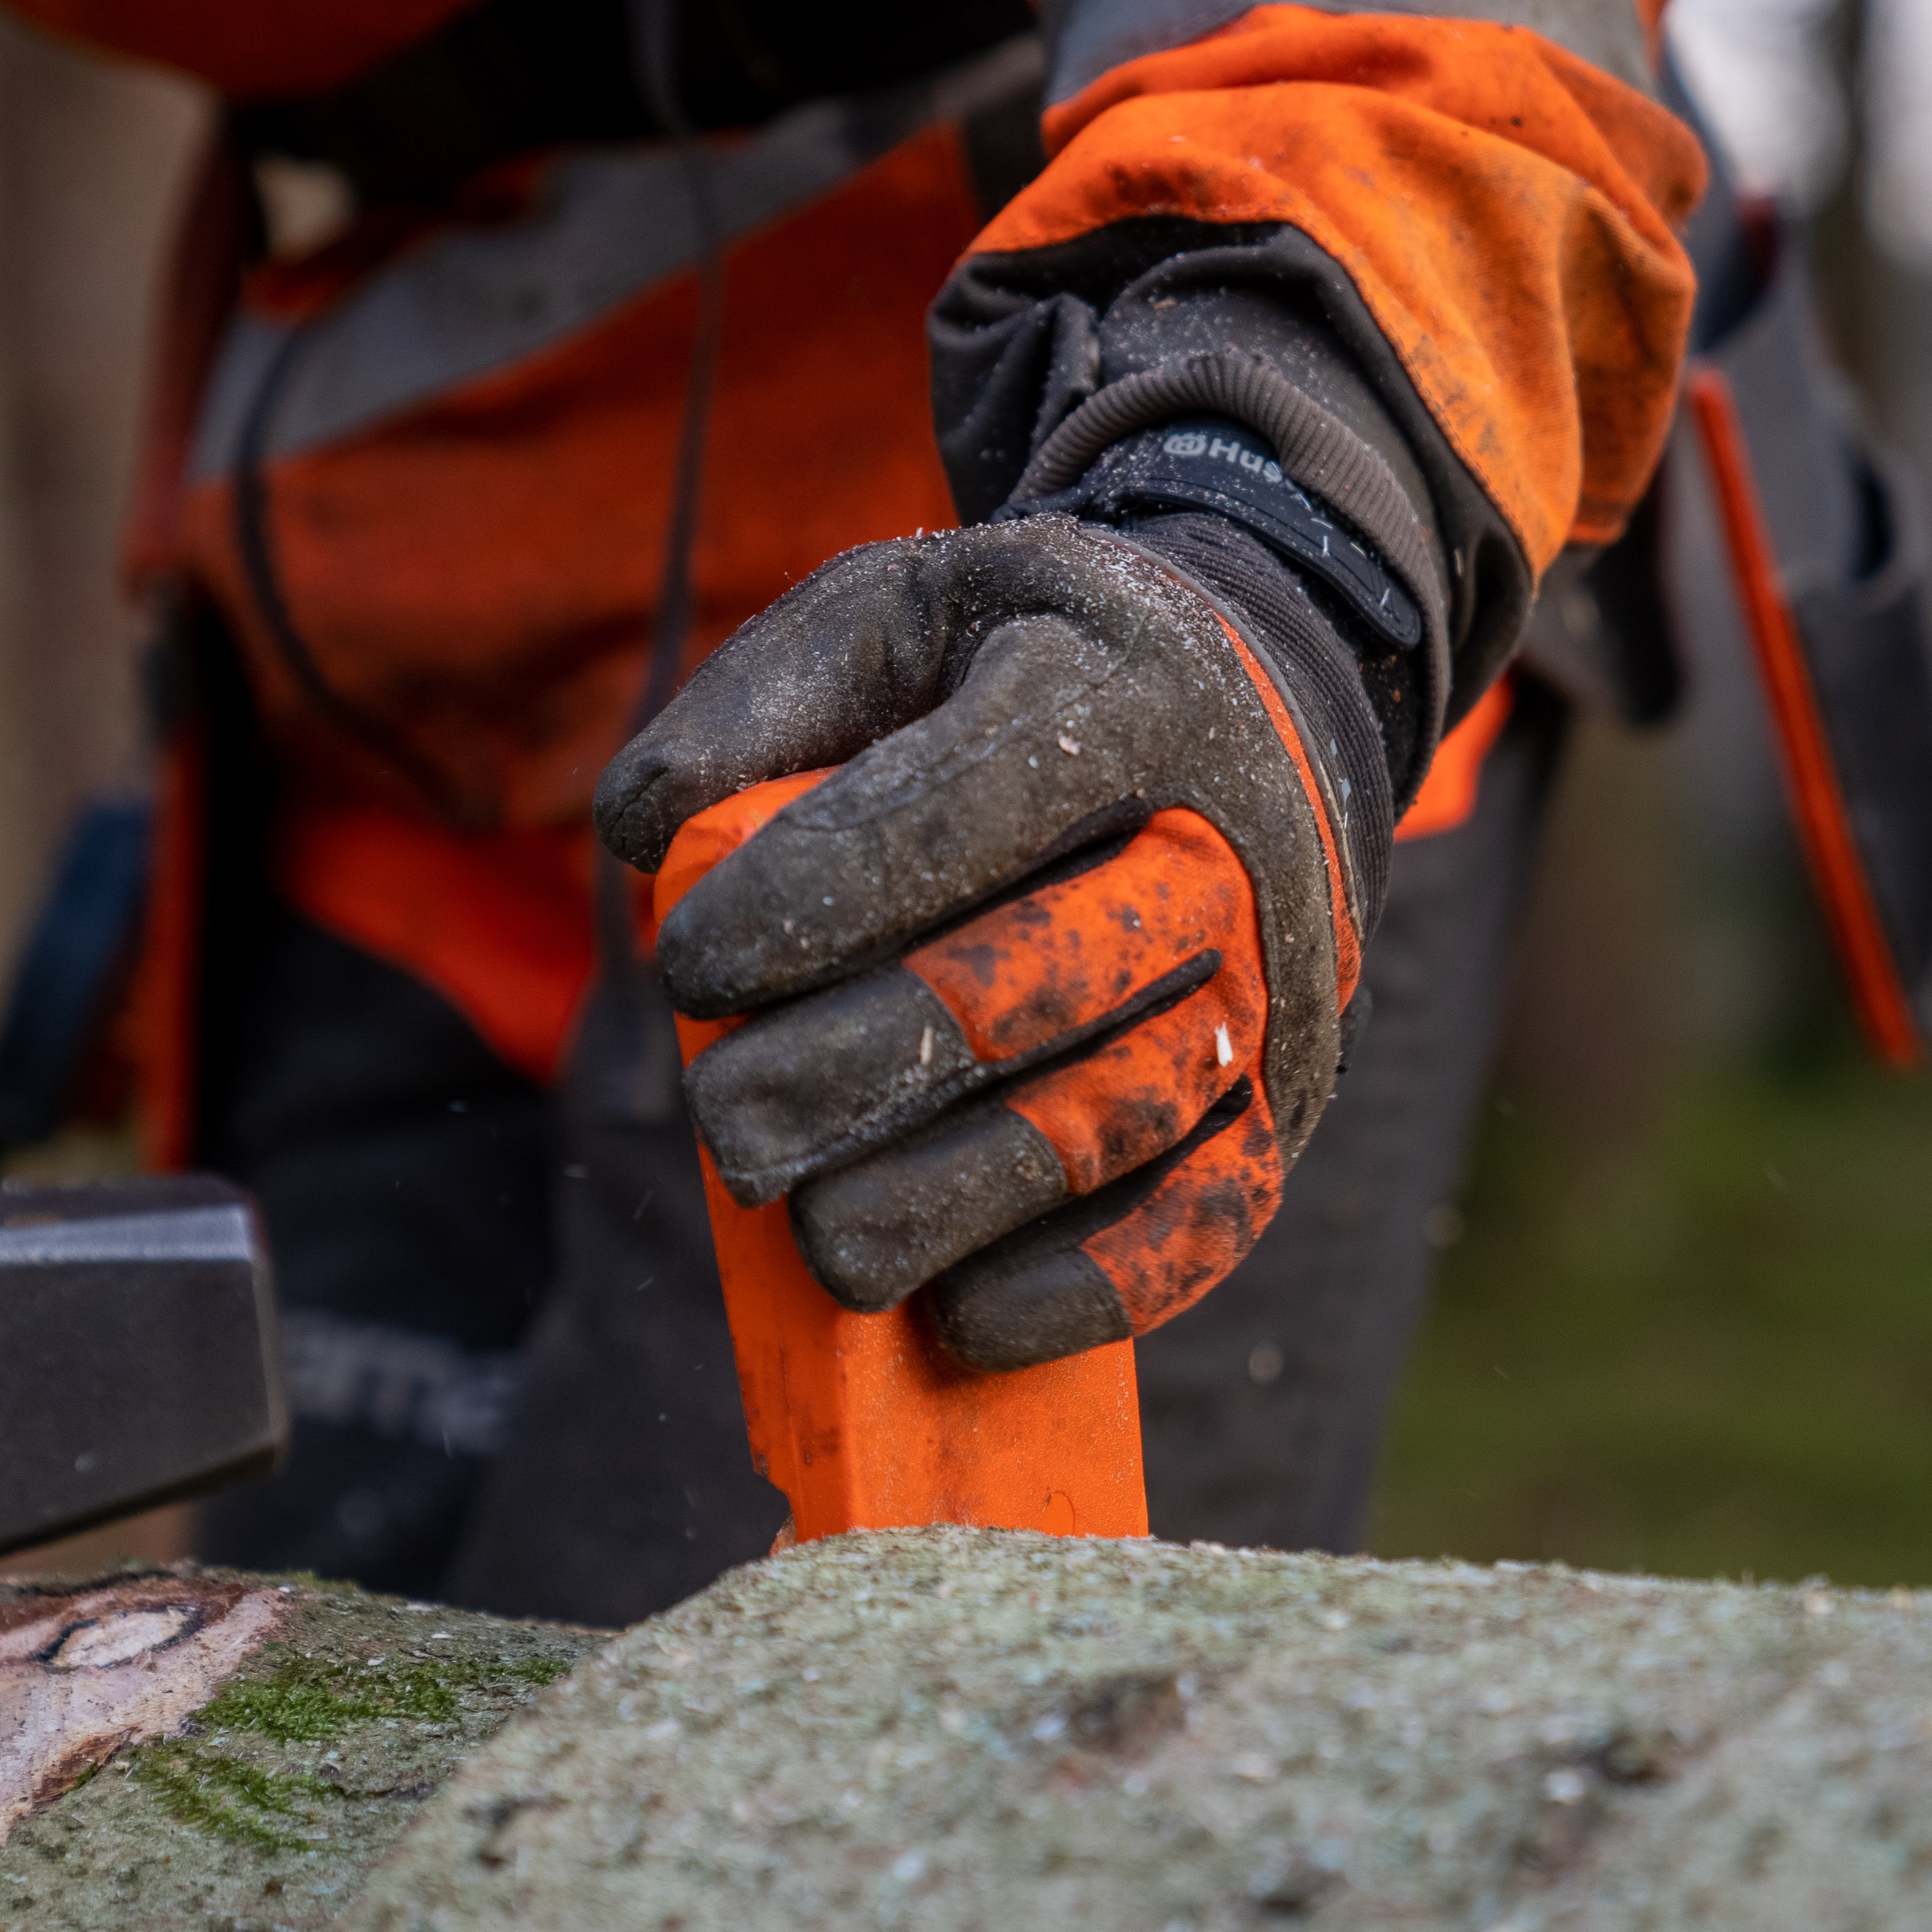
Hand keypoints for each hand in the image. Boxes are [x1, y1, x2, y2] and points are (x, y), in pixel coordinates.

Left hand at [596, 504, 1390, 1366]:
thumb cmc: (1029, 672)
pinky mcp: (1288, 1101)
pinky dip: (1082, 1291)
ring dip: (938, 1203)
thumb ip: (758, 704)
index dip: (795, 911)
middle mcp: (1222, 844)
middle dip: (842, 1077)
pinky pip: (1201, 1223)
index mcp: (1115, 696)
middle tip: (726, 1125)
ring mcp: (1271, 986)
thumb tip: (643, 839)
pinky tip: (960, 1315)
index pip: (935, 824)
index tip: (688, 965)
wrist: (1276, 707)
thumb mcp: (900, 616)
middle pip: (1014, 994)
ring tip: (814, 1235)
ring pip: (1099, 1126)